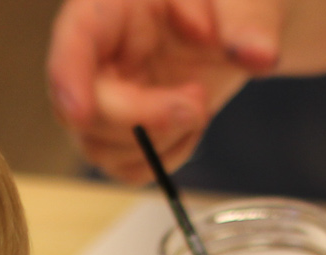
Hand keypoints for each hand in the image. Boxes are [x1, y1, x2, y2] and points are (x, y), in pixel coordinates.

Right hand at [48, 0, 284, 180]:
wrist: (232, 30)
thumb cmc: (224, 4)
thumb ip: (249, 22)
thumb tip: (258, 54)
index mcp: (108, 8)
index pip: (73, 40)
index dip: (67, 76)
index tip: (79, 111)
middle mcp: (94, 57)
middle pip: (84, 110)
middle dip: (143, 120)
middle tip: (197, 103)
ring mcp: (104, 100)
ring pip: (100, 148)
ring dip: (160, 141)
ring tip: (198, 103)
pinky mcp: (121, 133)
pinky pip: (128, 168)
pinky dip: (166, 158)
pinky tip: (189, 125)